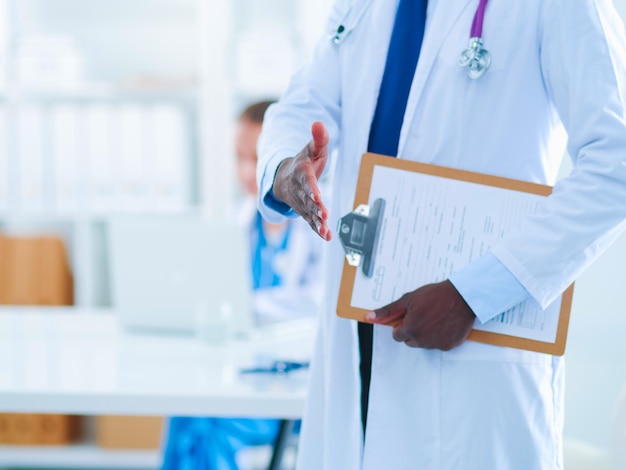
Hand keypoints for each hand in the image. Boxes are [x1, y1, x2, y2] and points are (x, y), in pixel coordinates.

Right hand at [272, 122, 330, 240]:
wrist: (284, 178)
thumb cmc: (303, 162)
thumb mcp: (311, 149)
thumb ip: (318, 138)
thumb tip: (318, 123)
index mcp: (301, 172)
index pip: (306, 180)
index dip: (311, 188)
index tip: (317, 196)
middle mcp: (299, 189)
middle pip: (307, 199)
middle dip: (315, 208)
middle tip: (323, 215)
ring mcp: (301, 202)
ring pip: (309, 213)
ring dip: (317, 222)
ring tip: (325, 230)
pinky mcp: (305, 212)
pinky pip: (311, 222)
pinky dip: (318, 230)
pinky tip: (327, 236)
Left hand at [366, 280, 475, 350]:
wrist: (463, 296)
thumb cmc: (436, 295)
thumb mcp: (407, 300)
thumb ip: (387, 311)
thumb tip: (369, 317)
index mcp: (410, 329)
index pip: (397, 335)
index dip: (401, 324)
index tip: (409, 316)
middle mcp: (423, 340)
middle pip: (409, 341)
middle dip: (412, 330)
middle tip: (423, 315)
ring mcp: (437, 344)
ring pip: (424, 343)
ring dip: (425, 334)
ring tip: (434, 317)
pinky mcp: (449, 345)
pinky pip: (438, 344)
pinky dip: (439, 336)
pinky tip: (443, 323)